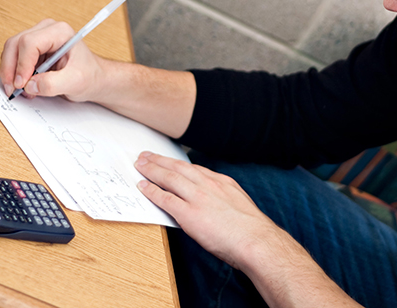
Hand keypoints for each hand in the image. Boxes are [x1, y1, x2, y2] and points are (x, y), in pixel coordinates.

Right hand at [0, 19, 104, 101]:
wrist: (94, 78)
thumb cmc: (89, 76)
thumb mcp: (75, 82)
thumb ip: (53, 84)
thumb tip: (30, 85)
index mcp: (60, 32)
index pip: (30, 43)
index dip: (22, 65)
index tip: (22, 84)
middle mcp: (46, 30)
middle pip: (15, 44)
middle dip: (11, 69)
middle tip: (13, 90)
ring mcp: (38, 38)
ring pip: (11, 50)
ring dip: (10, 72)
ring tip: (21, 90)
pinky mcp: (32, 49)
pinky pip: (13, 58)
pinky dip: (13, 73)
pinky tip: (24, 86)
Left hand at [135, 152, 361, 306]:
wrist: (256, 241)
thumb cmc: (252, 230)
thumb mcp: (240, 205)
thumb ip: (226, 200)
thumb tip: (218, 205)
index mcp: (222, 183)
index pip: (195, 169)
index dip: (178, 164)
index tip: (170, 161)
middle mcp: (208, 185)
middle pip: (179, 168)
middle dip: (161, 160)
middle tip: (146, 156)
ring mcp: (198, 198)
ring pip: (169, 178)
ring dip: (152, 170)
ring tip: (140, 165)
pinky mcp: (189, 214)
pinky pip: (165, 199)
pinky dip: (152, 191)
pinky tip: (142, 187)